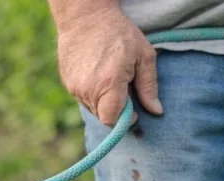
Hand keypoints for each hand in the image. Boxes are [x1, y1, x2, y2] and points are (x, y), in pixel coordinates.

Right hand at [54, 5, 161, 125]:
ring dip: (103, 101)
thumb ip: (149, 86)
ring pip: (92, 109)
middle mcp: (89, 90)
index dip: (124, 120)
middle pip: (103, 116)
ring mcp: (75, 88)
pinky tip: (97, 73)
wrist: (85, 17)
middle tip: (124, 88)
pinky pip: (83, 98)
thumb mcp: (143, 55)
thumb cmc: (119, 33)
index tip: (133, 111)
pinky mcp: (68, 84)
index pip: (112, 120)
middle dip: (115, 109)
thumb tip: (156, 111)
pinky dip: (92, 93)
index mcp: (109, 84)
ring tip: (109, 77)